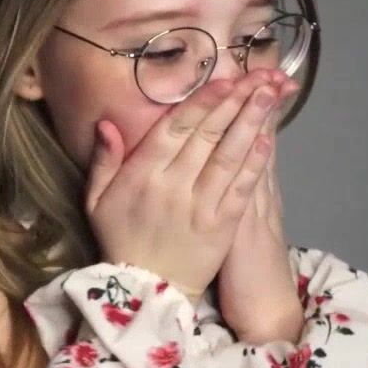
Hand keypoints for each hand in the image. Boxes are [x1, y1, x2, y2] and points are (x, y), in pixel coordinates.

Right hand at [85, 69, 283, 300]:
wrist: (147, 293)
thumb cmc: (121, 240)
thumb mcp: (96, 201)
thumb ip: (103, 161)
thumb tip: (107, 123)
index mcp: (140, 175)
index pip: (174, 129)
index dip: (201, 102)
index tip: (223, 78)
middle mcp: (171, 186)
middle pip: (207, 135)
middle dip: (235, 101)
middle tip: (260, 74)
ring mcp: (198, 207)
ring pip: (228, 156)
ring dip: (251, 122)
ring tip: (270, 94)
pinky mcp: (221, 227)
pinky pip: (240, 190)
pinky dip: (255, 164)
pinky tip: (268, 140)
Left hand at [217, 72, 305, 343]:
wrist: (264, 302)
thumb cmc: (246, 262)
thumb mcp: (240, 217)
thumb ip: (234, 181)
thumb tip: (230, 148)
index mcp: (243, 186)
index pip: (245, 135)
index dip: (248, 104)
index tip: (252, 72)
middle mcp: (251, 190)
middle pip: (253, 136)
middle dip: (257, 101)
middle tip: (267, 67)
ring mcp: (253, 206)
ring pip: (256, 156)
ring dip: (260, 121)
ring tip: (266, 87)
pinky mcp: (246, 228)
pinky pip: (252, 191)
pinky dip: (258, 167)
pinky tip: (263, 141)